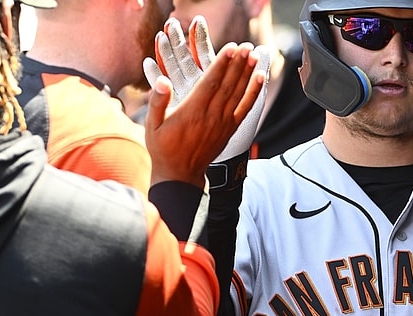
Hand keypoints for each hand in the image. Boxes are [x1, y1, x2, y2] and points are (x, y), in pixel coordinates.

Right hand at [144, 42, 264, 187]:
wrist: (181, 174)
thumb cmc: (163, 148)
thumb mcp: (152, 125)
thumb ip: (157, 101)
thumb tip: (162, 80)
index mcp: (192, 112)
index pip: (211, 82)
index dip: (222, 63)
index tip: (231, 47)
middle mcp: (211, 116)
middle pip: (229, 84)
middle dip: (238, 63)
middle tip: (246, 45)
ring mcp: (223, 123)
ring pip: (238, 93)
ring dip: (248, 73)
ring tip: (254, 54)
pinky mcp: (230, 129)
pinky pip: (245, 108)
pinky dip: (254, 92)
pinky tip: (260, 78)